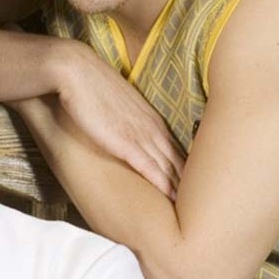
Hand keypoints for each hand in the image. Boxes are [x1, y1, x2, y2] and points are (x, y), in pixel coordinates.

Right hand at [55, 41, 184, 198]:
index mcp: (151, 118)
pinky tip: (171, 197)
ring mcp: (140, 135)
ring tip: (191, 206)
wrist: (78, 71)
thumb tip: (124, 124)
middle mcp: (151, 127)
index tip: (191, 185)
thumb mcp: (118, 101)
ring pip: (168, 167)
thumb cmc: (93, 83)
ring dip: (180, 187)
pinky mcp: (125, 143)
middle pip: (178, 160)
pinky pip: (150, 168)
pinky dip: (163, 184)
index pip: (175, 148)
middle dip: (189, 181)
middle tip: (200, 200)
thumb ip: (128, 116)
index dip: (185, 168)